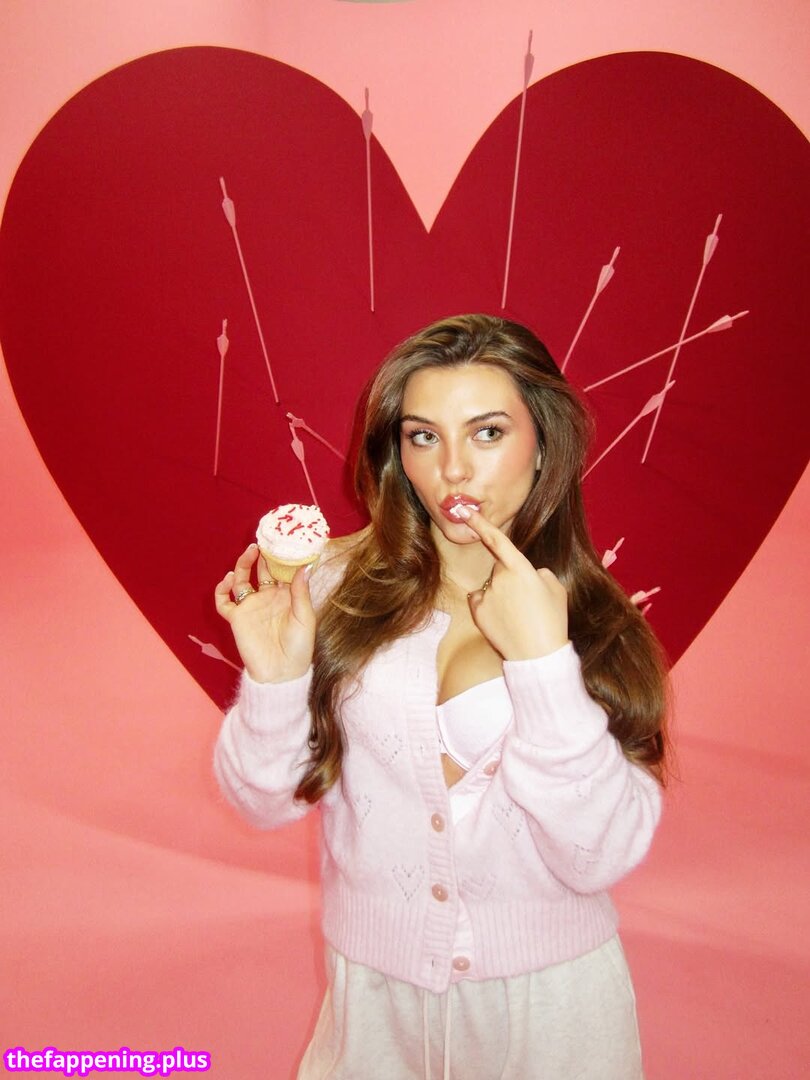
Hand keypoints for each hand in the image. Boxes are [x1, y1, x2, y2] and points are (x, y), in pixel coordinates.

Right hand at [214, 544, 315, 682]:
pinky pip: (224, 601)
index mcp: (287, 597)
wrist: (280, 673)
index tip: (284, 542)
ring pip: (242, 580)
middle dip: (262, 556)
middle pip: (262, 570)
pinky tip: (229, 579)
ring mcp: (251, 607)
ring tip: (249, 552)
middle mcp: (268, 598)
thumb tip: (305, 566)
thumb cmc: (299, 647)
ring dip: (243, 565)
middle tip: (264, 542)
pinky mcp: (237, 618)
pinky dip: (222, 590)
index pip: (283, 571)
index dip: (282, 557)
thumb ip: (301, 592)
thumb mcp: (305, 618)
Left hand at [457, 507, 568, 660]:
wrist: (538, 655)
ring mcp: (486, 595)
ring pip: (491, 586)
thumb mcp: (555, 588)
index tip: (466, 510)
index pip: (498, 540)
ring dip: (500, 594)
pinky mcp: (477, 611)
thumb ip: (538, 573)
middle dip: (510, 578)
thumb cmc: (552, 620)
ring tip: (518, 615)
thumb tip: (527, 573)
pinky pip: (480, 600)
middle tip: (527, 601)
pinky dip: (488, 606)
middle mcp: (499, 578)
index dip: (481, 523)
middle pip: (501, 568)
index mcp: (521, 568)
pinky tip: (503, 619)